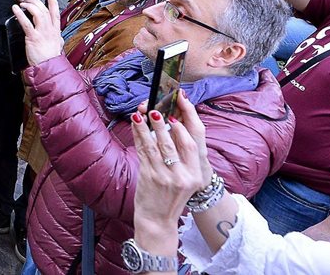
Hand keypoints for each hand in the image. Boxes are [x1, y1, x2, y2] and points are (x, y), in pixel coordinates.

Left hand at [9, 0, 62, 65]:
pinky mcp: (33, 37)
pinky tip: (15, 9)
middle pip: (44, 11)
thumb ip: (57, 39)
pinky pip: (26, 23)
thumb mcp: (58, 46)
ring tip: (23, 3)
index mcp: (55, 31)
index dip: (53, 3)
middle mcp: (50, 30)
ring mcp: (42, 33)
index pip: (55, 14)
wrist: (48, 68)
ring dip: (29, 6)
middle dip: (36, 2)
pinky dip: (20, 14)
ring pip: (37, 13)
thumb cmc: (50, 59)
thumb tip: (59, 37)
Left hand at [130, 91, 208, 229]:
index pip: (191, 144)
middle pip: (174, 142)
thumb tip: (170, 125)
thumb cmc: (170, 195)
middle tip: (156, 109)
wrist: (158, 219)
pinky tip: (135, 125)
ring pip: (156, 145)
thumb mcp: (184, 178)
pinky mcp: (149, 177)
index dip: (183, 127)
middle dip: (164, 124)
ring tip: (143, 112)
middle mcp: (183, 176)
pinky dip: (138, 136)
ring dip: (148, 126)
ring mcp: (165, 177)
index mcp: (195, 174)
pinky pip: (143, 151)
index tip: (175, 113)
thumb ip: (181, 157)